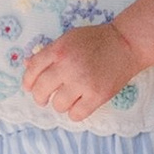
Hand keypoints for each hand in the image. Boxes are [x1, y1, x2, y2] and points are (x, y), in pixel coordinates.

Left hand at [21, 21, 138, 120]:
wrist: (126, 43)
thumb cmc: (96, 40)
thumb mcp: (68, 39)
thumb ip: (49, 52)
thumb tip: (27, 65)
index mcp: (58, 50)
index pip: (32, 71)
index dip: (28, 82)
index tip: (31, 88)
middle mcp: (67, 66)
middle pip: (41, 91)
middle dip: (40, 97)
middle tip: (46, 98)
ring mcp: (82, 82)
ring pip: (58, 105)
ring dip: (61, 104)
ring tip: (69, 98)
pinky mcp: (97, 95)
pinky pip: (76, 115)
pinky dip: (75, 113)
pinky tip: (80, 105)